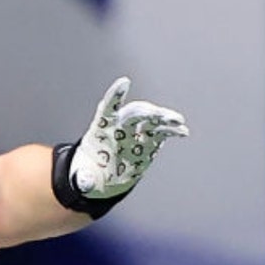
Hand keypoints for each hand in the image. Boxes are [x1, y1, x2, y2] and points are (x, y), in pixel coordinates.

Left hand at [70, 76, 188, 197]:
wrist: (102, 179)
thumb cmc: (90, 174)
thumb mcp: (82, 179)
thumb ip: (83, 179)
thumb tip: (84, 181)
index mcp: (99, 130)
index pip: (107, 108)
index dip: (115, 95)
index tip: (124, 82)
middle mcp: (118, 128)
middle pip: (133, 113)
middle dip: (146, 112)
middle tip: (159, 115)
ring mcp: (134, 134)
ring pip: (150, 120)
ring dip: (164, 117)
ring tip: (178, 120)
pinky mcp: (148, 143)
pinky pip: (161, 133)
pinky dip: (172, 131)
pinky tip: (182, 132)